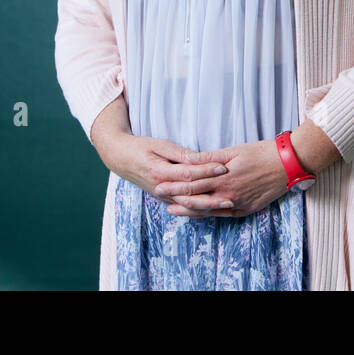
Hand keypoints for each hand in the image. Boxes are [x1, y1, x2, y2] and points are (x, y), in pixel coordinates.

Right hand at [100, 133, 231, 206]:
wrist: (120, 158)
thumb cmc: (141, 147)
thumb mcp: (159, 144)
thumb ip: (179, 153)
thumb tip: (198, 158)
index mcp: (161, 172)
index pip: (188, 174)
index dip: (206, 170)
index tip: (223, 167)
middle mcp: (162, 188)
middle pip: (191, 195)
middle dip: (213, 196)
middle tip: (233, 194)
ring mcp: (162, 196)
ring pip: (189, 205)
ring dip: (209, 206)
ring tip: (228, 204)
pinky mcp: (164, 199)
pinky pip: (184, 206)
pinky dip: (199, 209)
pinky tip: (214, 209)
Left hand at [159, 139, 290, 217]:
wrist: (288, 165)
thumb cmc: (262, 153)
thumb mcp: (234, 150)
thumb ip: (211, 158)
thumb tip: (190, 160)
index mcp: (223, 178)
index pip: (193, 183)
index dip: (174, 185)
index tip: (159, 184)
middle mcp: (228, 194)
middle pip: (196, 199)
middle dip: (176, 198)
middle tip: (159, 196)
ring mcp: (237, 204)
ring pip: (207, 210)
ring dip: (189, 211)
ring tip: (172, 210)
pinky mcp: (246, 209)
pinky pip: (223, 215)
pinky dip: (208, 214)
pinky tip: (199, 214)